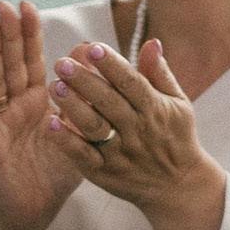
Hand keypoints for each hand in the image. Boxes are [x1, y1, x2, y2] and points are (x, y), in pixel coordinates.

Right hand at [0, 2, 82, 229]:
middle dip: (6, 34)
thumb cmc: (55, 171)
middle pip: (8, 64)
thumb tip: (93, 60)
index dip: (28, 35)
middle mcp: (13, 107)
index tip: (27, 5)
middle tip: (3, 3)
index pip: (30, 61)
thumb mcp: (78, 131)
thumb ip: (83, 100)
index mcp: (36, 102)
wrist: (35, 211)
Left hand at [44, 40, 226, 229]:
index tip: (93, 47)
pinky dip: (67, 142)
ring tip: (54, 86)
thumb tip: (152, 42)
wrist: (179, 187)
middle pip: (109, 102)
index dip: (112, 65)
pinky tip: (50, 124)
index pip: (131, 82)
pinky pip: (83, 156)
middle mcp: (138, 130)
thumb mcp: (178, 103)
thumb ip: (160, 73)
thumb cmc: (176, 137)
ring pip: (94, 127)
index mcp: (155, 109)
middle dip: (85, 81)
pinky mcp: (105, 173)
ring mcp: (120, 153)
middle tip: (62, 62)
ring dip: (73, 107)